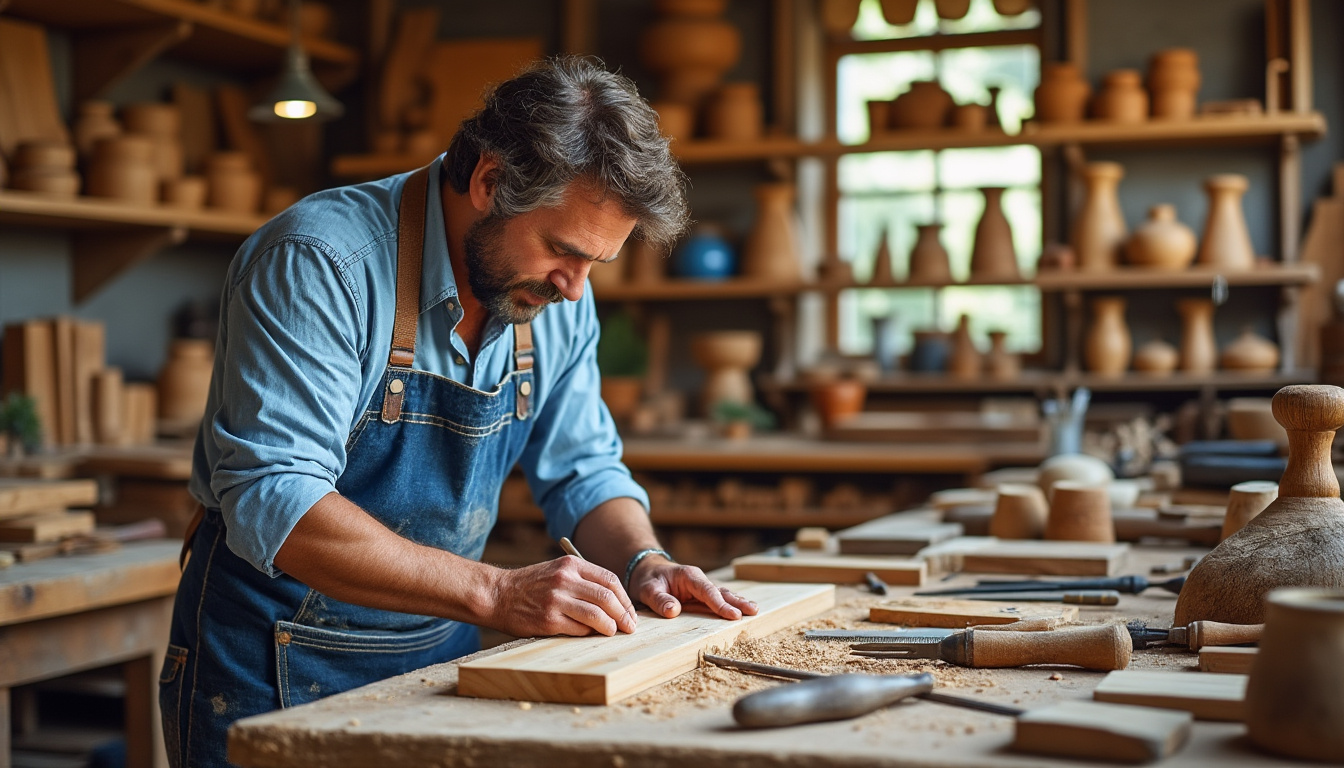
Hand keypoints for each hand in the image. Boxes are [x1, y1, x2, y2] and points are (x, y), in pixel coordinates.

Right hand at [487, 556, 637, 636]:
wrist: (497, 594)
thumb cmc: (530, 586)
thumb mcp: (557, 571)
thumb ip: (583, 581)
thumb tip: (613, 603)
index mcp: (571, 564)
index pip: (610, 580)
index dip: (624, 598)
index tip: (629, 611)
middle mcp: (565, 579)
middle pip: (607, 597)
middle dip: (623, 614)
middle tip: (629, 627)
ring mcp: (556, 599)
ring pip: (597, 615)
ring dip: (610, 626)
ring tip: (614, 632)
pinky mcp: (548, 619)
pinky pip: (579, 629)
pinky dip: (589, 633)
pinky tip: (591, 634)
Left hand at [630, 557, 758, 620]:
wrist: (645, 570)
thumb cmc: (647, 579)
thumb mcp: (647, 589)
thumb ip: (659, 599)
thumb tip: (672, 611)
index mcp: (688, 576)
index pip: (707, 591)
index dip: (720, 604)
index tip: (732, 615)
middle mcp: (698, 580)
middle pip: (721, 591)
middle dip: (737, 601)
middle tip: (753, 611)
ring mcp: (701, 588)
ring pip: (723, 595)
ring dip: (738, 602)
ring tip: (754, 611)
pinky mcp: (700, 596)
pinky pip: (717, 600)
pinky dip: (730, 605)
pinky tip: (741, 611)